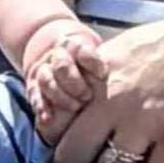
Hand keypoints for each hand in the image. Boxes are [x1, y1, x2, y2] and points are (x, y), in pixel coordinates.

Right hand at [25, 22, 107, 139]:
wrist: (54, 47)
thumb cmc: (84, 57)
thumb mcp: (96, 52)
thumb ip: (107, 62)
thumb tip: (129, 76)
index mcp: (74, 44)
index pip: (81, 49)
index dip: (92, 61)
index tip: (102, 74)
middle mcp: (56, 55)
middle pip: (61, 65)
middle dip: (74, 82)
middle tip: (87, 96)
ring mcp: (43, 69)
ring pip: (46, 80)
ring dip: (60, 96)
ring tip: (74, 107)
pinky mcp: (34, 85)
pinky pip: (35, 95)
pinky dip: (41, 107)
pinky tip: (48, 118)